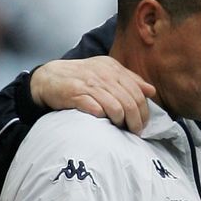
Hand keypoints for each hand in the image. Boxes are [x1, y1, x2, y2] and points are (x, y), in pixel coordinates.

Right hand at [30, 56, 156, 134]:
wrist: (49, 77)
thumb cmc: (82, 77)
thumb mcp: (107, 72)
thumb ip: (130, 80)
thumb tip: (151, 91)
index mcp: (113, 69)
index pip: (137, 91)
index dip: (143, 110)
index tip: (144, 123)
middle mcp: (103, 75)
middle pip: (129, 101)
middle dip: (136, 120)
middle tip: (136, 131)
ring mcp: (89, 85)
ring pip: (116, 107)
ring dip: (121, 121)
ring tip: (121, 129)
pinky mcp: (75, 95)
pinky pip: (95, 109)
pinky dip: (102, 118)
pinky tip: (103, 122)